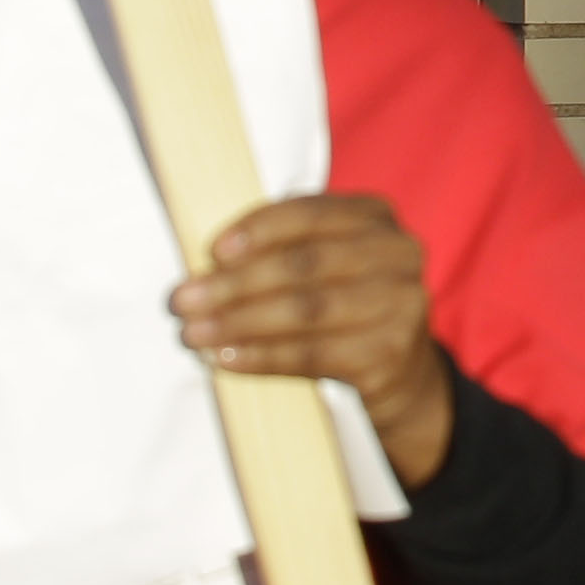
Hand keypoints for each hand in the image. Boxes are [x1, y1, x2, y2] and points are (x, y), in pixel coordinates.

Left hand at [172, 194, 454, 489]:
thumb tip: (205, 266)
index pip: (312, 213)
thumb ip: (282, 250)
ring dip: (240, 322)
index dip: (260, 230)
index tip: (213, 251)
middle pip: (307, 264)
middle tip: (182, 300)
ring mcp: (402, 305)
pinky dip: (263, 357)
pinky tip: (227, 359)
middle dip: (236, 283)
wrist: (401, 371)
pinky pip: (314, 355)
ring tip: (194, 334)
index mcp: (375, 217)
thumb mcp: (325, 264)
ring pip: (308, 310)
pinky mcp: (391, 354)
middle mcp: (399, 253)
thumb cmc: (341, 306)